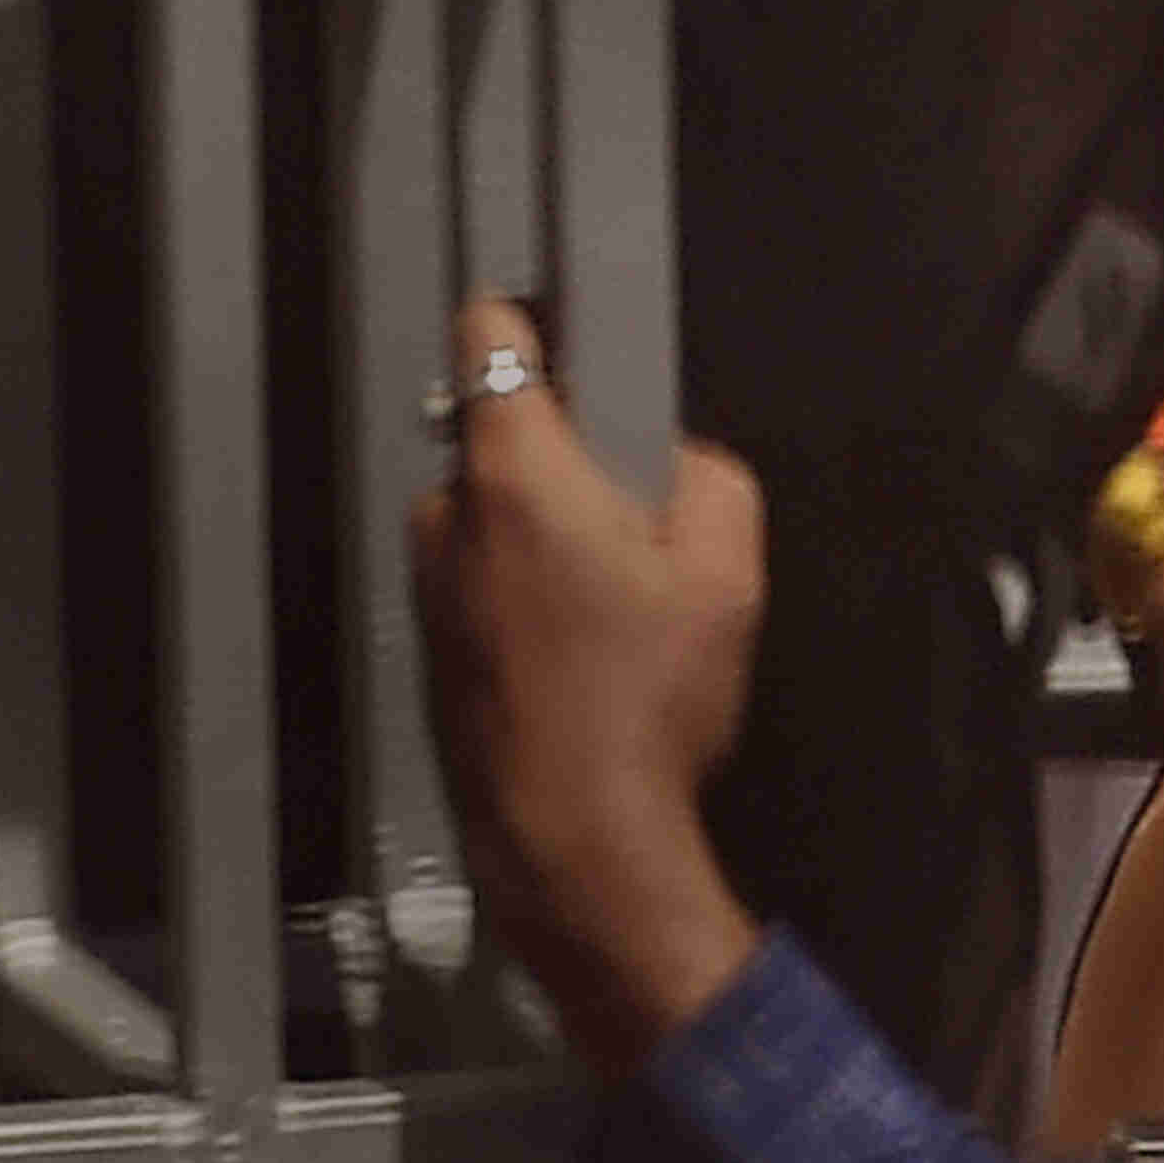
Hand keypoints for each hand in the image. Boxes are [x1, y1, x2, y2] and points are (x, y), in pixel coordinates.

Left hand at [406, 293, 766, 1074]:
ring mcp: (432, 593)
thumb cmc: (642, 711)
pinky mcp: (432, 653)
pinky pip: (484, 585)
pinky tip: (587, 654)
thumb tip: (681, 463)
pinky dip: (527, 596)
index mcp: (517, 476)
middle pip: (504, 436)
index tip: (569, 325)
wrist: (577, 847)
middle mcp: (453, 522)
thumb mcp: (730, 571)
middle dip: (565, 459)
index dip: (533, 315)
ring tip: (615, 603)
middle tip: (633, 512)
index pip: (488, 335)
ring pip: (495, 519)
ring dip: (544, 536)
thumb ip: (712, 476)